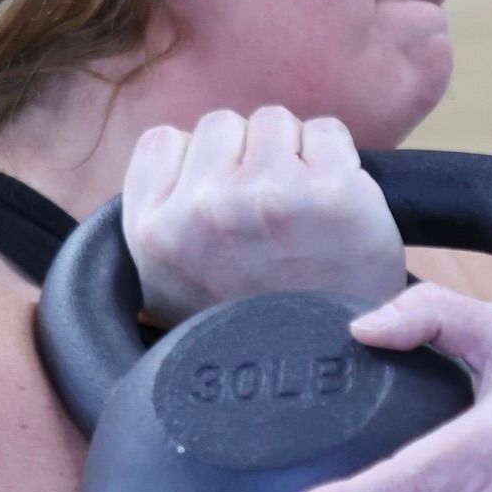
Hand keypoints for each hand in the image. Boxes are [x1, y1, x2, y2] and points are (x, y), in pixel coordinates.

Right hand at [121, 105, 407, 329]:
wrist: (327, 370)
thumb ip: (162, 214)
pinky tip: (334, 210)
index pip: (163, 141)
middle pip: (222, 124)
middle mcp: (203, 211)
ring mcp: (267, 197)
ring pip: (274, 122)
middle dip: (248, 157)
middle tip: (268, 217)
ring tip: (301, 214)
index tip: (222, 203)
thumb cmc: (256, 323)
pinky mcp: (330, 193)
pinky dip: (338, 161)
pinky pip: (328, 132)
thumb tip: (178, 149)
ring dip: (293, 155)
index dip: (199, 164)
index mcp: (153, 233)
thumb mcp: (171, 285)